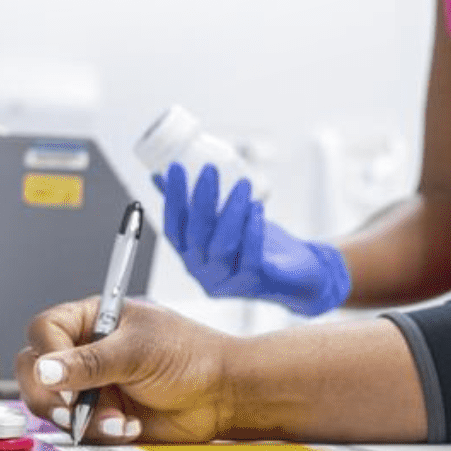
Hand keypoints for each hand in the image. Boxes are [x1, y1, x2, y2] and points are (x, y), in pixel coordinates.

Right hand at [15, 296, 235, 444]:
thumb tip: (46, 369)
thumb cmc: (190, 355)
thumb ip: (90, 362)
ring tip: (119, 419)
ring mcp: (90, 387)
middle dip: (52, 396)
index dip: (47, 355)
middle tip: (74, 410)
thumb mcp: (138, 350)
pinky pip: (79, 431)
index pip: (45, 331)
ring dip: (82, 420)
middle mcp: (85, 352)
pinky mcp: (100, 416)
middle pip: (35, 372)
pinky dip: (101, 434)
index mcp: (92, 320)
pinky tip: (129, 427)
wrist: (221, 395)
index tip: (61, 377)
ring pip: (53, 407)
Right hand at [156, 162, 350, 315]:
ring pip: (222, 246)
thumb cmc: (252, 243)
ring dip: (232, 212)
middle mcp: (201, 272)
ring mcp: (226, 281)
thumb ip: (190, 203)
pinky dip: (253, 231)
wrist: (293, 274)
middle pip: (197, 235)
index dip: (172, 198)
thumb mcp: (219, 219)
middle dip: (202, 200)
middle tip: (210, 169)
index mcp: (190, 256)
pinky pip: (249, 257)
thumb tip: (158, 176)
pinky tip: (257, 209)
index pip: (173, 228)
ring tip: (243, 185)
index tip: (175, 167)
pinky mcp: (252, 283)